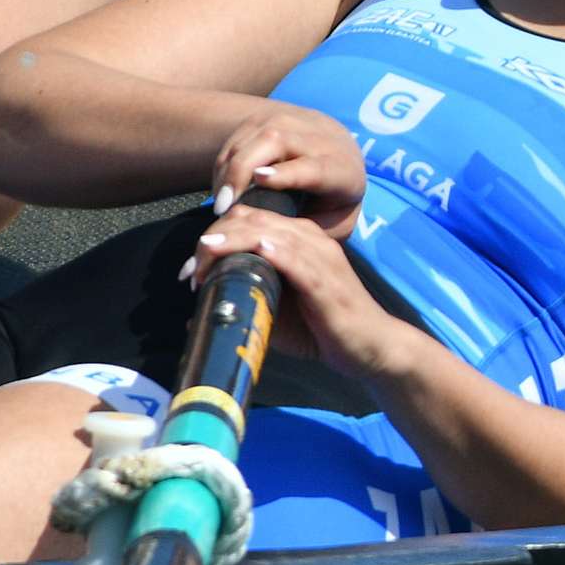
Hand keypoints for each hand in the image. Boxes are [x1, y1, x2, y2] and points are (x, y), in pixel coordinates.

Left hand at [184, 203, 418, 381]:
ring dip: (229, 244)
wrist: (372, 346)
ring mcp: (320, 257)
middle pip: (252, 218)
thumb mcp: (279, 312)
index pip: (250, 218)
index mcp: (299, 240)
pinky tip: (253, 251)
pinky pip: (295, 257)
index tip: (194, 265)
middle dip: (214, 237)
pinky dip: (270, 251)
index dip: (216, 233)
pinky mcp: (325, 280)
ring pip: (267, 232)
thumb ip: (246, 305)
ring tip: (203, 263)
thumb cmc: (326, 330)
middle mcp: (310, 239)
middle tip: (192, 268)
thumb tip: (197, 315)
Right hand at [202, 101, 369, 237]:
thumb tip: (274, 241)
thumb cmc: (334, 198)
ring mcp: (294, 122)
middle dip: (244, 170)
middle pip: (276, 140)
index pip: (315, 167)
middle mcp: (320, 138)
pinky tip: (222, 187)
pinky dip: (225, 162)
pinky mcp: (269, 117)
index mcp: (342, 169)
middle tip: (225, 204)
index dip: (288, 173)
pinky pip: (239, 137)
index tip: (262, 179)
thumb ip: (311, 232)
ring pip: (255, 136)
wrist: (337, 149)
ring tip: (221, 200)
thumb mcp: (336, 222)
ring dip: (230, 168)